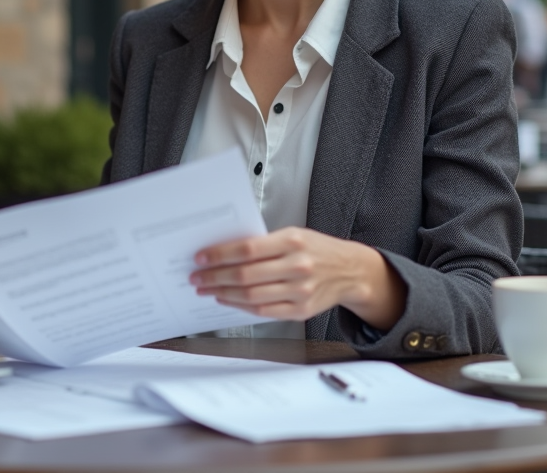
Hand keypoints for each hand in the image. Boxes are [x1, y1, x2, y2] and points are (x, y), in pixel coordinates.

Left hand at [189, 228, 405, 330]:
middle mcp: (297, 266)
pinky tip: (227, 299)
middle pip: (245, 274)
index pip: (247, 249)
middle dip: (215, 276)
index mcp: (293, 241)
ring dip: (223, 293)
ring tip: (207, 289)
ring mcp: (300, 290)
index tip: (201, 257)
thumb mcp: (294, 235)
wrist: (350, 271)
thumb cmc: (317, 249)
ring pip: (251, 295)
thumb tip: (224, 252)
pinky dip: (241, 306)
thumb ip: (264, 243)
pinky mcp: (301, 310)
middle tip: (197, 277)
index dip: (220, 255)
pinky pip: (263, 311)